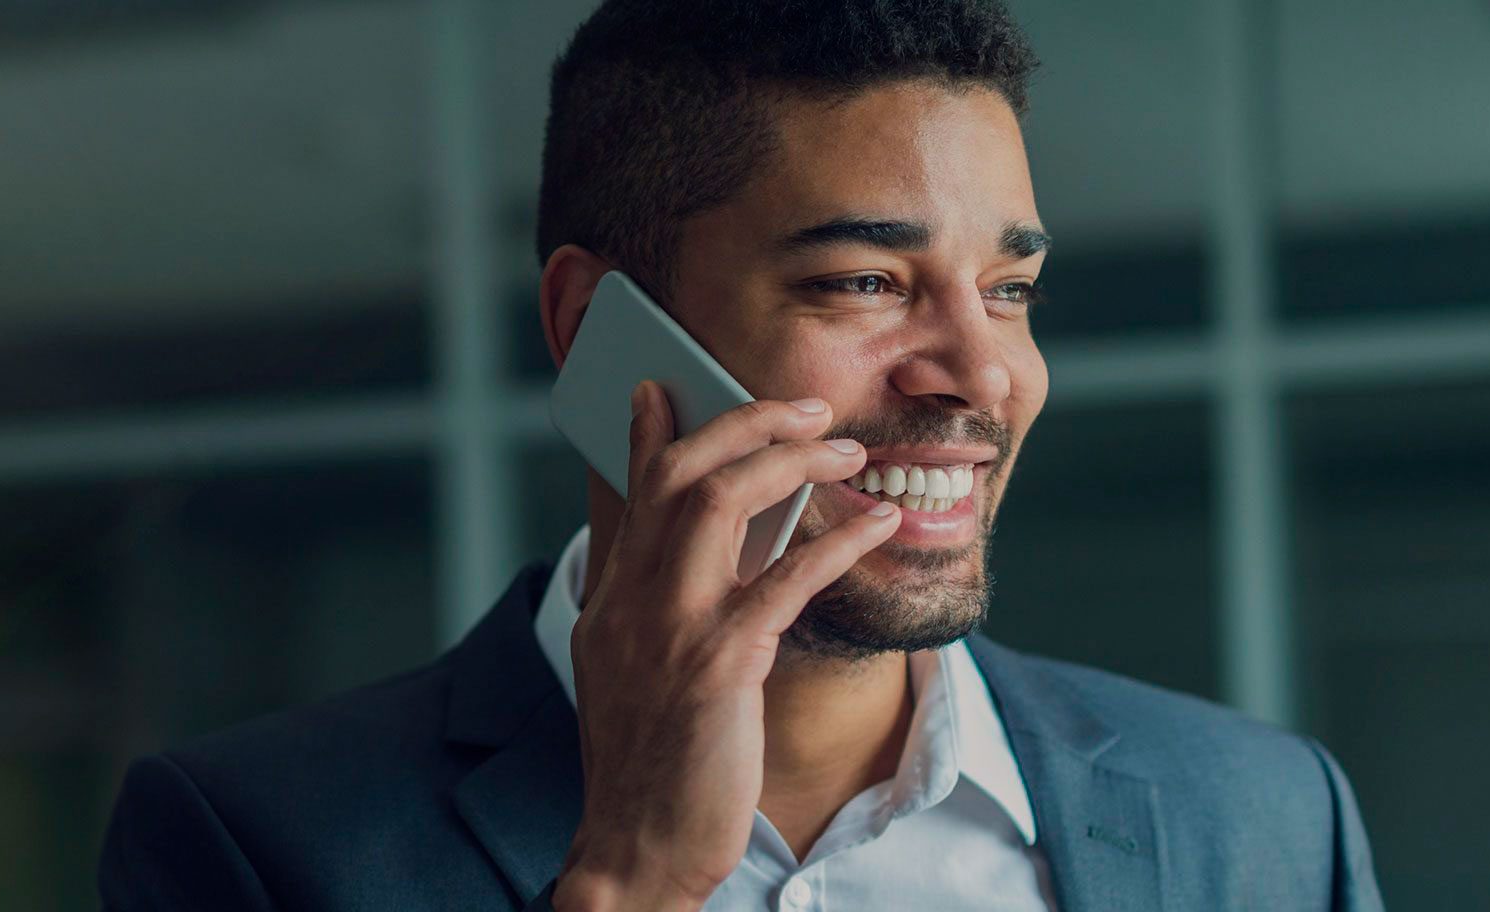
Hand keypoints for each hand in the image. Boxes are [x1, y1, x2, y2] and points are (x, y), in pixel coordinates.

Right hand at [549, 382, 903, 910]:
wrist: (636, 850)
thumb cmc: (649, 770)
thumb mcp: (631, 675)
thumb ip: (653, 610)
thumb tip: (694, 562)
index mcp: (610, 602)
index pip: (628, 492)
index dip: (648, 432)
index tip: (666, 388)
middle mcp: (631, 601)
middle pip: (677, 474)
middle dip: (742, 423)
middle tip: (802, 407)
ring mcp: (670, 630)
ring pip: (718, 501)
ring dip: (787, 460)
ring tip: (844, 449)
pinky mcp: (718, 667)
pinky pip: (783, 581)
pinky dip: (837, 542)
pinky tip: (879, 526)